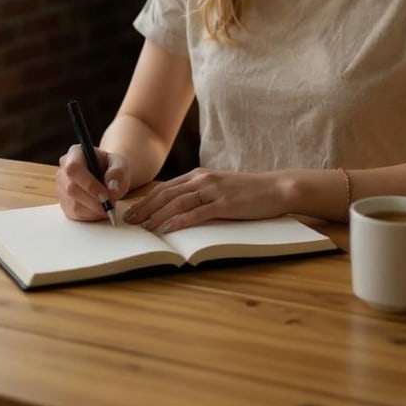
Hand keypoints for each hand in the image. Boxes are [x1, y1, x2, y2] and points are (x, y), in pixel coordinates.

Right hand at [57, 144, 129, 220]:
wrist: (108, 178)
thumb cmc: (112, 168)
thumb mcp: (121, 164)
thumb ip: (118, 172)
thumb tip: (112, 187)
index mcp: (75, 154)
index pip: (73, 168)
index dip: (89, 183)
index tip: (106, 194)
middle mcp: (63, 170)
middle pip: (71, 188)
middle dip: (94, 200)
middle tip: (111, 203)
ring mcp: (61, 188)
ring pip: (73, 204)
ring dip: (94, 209)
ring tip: (108, 204)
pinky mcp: (64, 204)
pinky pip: (75, 214)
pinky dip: (91, 215)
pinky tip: (100, 209)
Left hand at [123, 168, 285, 232]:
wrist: (276, 188)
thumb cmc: (248, 191)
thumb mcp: (219, 187)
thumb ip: (200, 194)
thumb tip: (179, 209)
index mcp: (199, 175)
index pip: (165, 188)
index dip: (146, 200)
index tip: (132, 211)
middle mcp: (202, 179)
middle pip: (166, 194)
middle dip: (145, 208)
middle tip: (129, 222)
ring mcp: (213, 191)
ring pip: (177, 203)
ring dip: (156, 216)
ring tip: (143, 229)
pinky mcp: (224, 204)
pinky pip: (196, 213)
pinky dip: (179, 222)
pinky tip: (167, 230)